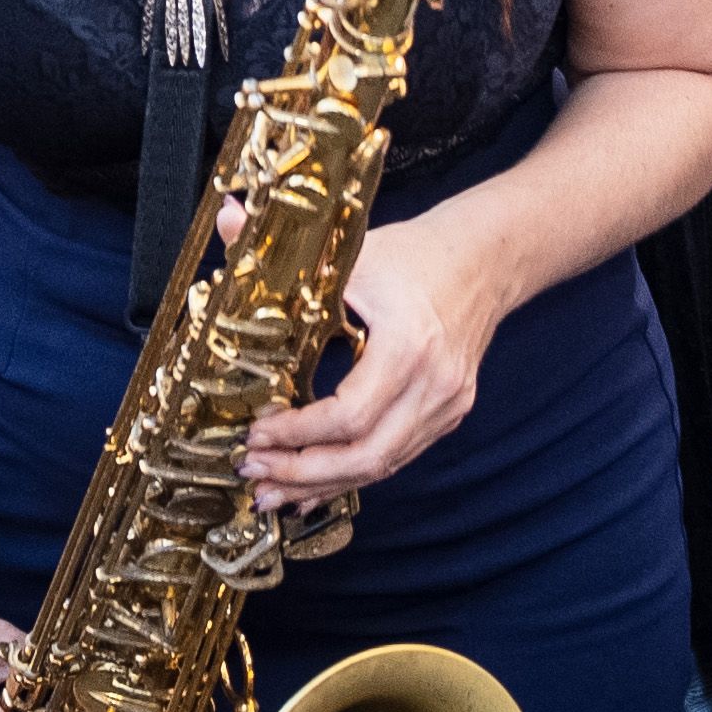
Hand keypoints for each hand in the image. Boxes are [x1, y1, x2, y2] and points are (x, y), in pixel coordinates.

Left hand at [243, 199, 516, 508]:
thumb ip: (282, 248)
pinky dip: (354, 473)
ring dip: (325, 484)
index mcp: (408, 345)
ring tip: (275, 493)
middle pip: (368, 456)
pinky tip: (317, 486)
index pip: (350, 413)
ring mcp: (447, 405)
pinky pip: (398, 457)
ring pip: (383, 465)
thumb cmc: (417, 253)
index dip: (298, 432)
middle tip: (255, 474)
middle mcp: (435, 384)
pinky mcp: (449, 413)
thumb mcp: (351, 250)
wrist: (485, 257)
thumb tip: (225, 218)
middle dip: (305, 473)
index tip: (256, 431)